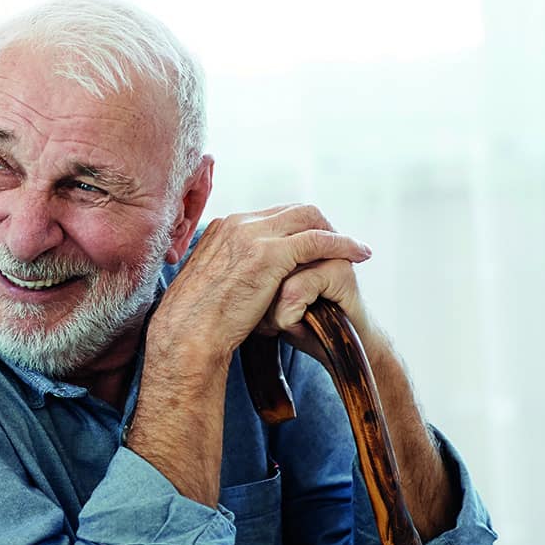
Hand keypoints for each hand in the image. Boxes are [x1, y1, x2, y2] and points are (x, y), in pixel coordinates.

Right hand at [148, 204, 370, 365]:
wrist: (186, 334)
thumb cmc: (194, 322)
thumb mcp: (209, 285)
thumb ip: (228, 271)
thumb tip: (242, 279)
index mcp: (223, 228)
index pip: (272, 216)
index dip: (299, 228)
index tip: (315, 244)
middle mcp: (238, 224)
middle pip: (294, 210)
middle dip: (322, 224)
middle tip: (341, 245)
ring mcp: (253, 235)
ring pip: (309, 219)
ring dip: (336, 232)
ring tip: (356, 249)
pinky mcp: (269, 254)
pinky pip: (317, 240)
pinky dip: (342, 244)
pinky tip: (358, 254)